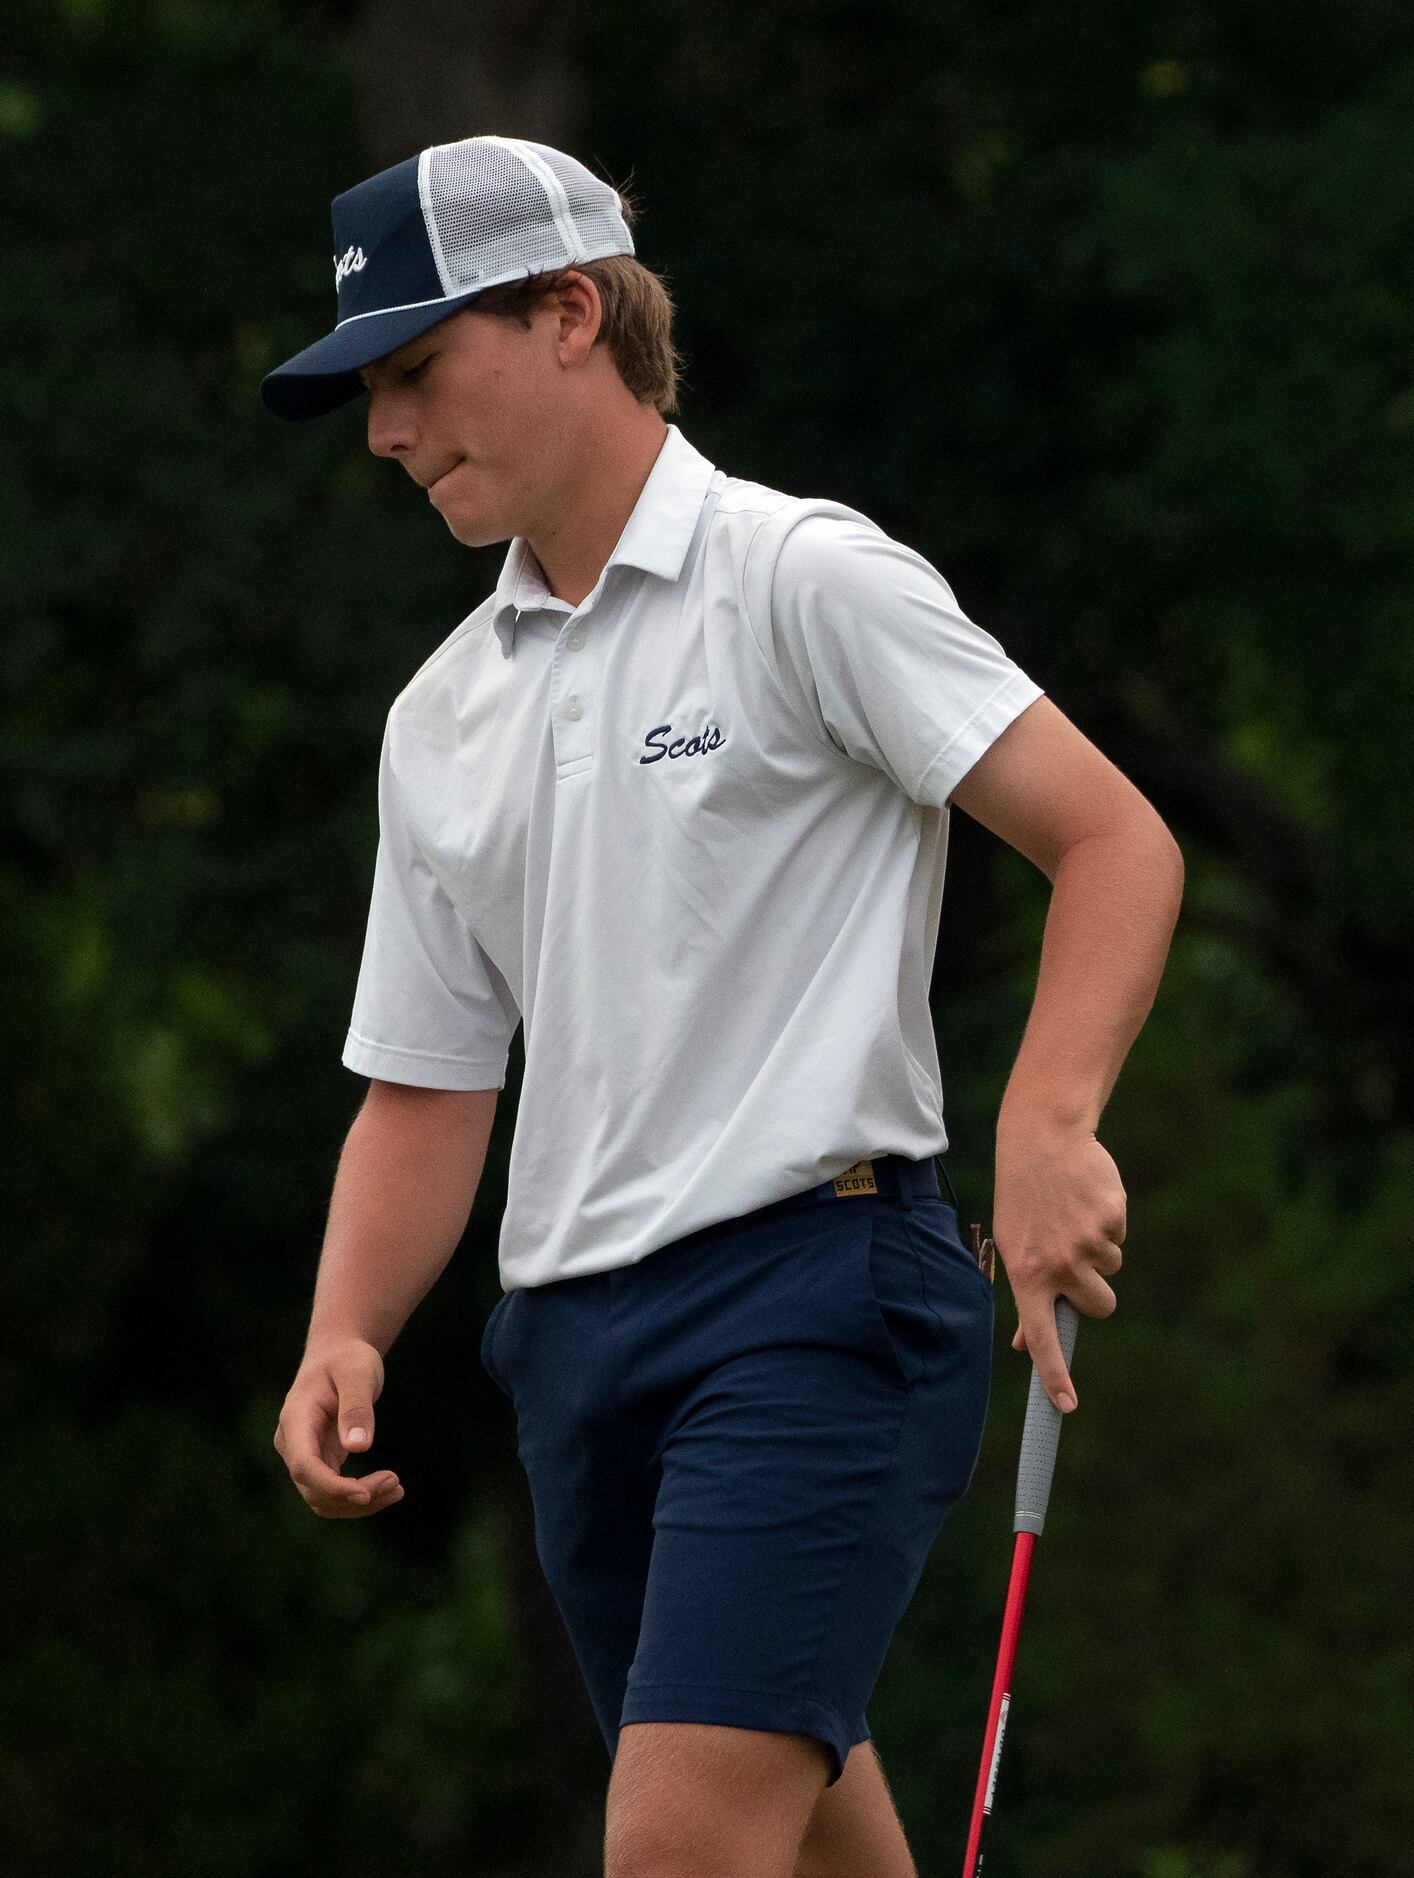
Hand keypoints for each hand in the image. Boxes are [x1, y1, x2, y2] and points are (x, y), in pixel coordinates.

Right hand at [273, 1337, 404, 1517]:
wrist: (338, 1355)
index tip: (364, 1494)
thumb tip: (358, 1447)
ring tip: (397, 1489)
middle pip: (314, 1489)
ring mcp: (303, 1455)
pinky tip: (391, 1489)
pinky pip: (333, 1491)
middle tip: (396, 1483)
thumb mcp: (357, 1372)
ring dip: (358, 1503)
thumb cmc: (347, 1359)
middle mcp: (292, 1443)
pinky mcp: (319, 1461)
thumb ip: (357, 1407)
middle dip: (353, 1496)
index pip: (303, 1465)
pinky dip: (360, 1496)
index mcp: (296, 1419)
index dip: (331, 1486)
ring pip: (323, 1498)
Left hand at [992, 1120, 1126, 1413]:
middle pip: (1100, 1307)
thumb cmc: (1023, 1198)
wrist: (1041, 1139)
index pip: (1040, 1336)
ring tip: (1072, 1216)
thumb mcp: (1013, 1245)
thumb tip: (1022, 1346)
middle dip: (1096, 1291)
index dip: (1054, 1374)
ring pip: (1113, 1269)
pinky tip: (1086, 1199)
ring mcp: (1087, 1242)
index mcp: (1027, 1274)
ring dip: (1100, 1250)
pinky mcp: (1112, 1218)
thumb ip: (1026, 1294)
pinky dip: (1109, 1223)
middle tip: (1076, 1260)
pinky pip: (1120, 1238)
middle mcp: (1058, 1264)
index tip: (1066, 1406)